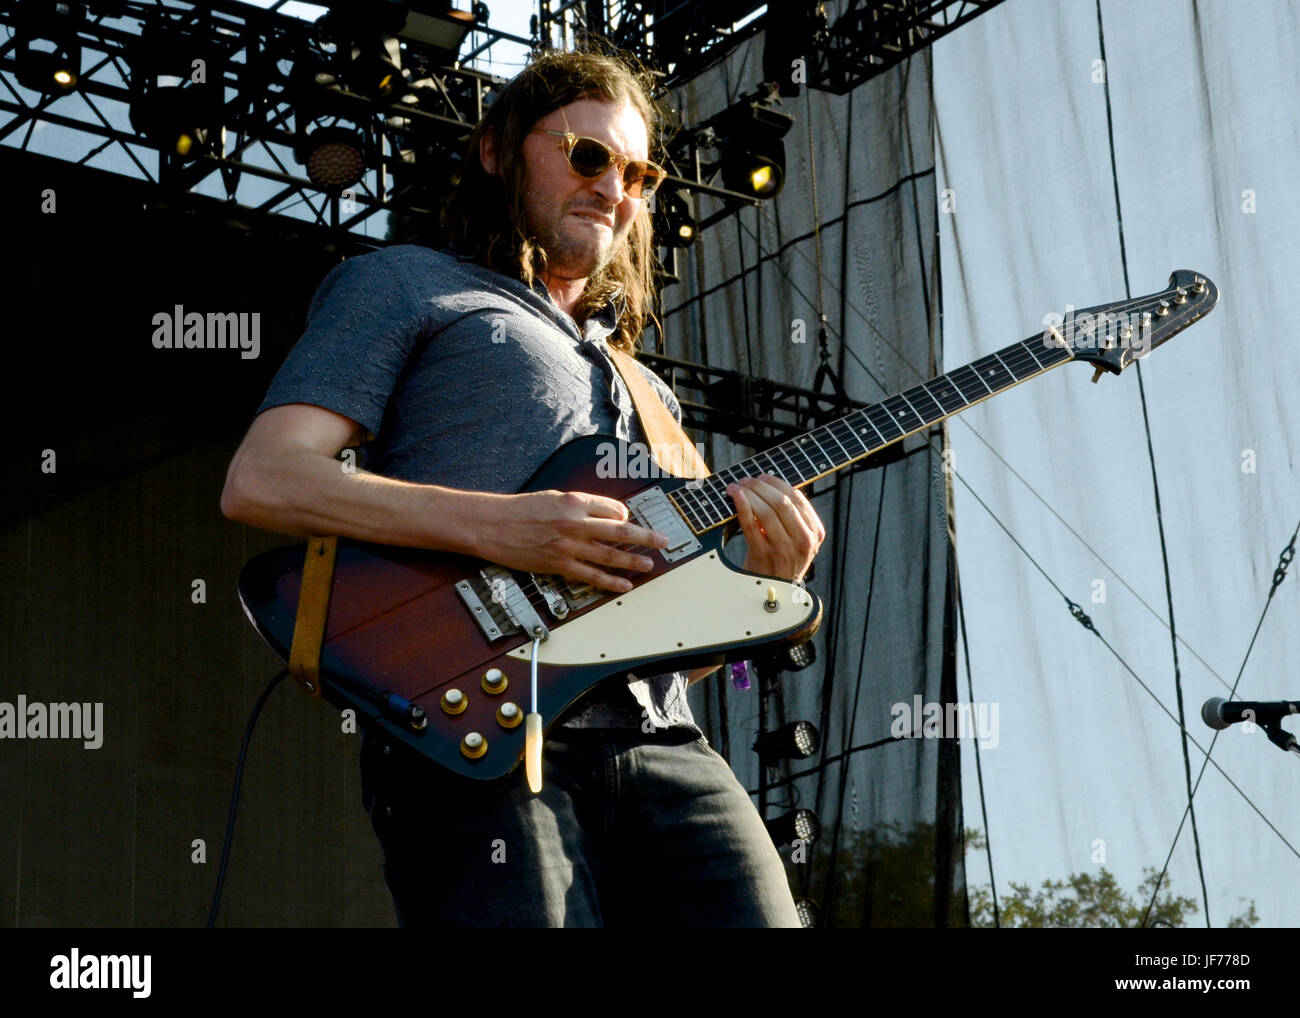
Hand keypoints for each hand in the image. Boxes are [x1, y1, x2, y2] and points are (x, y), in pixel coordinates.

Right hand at [469, 489, 667, 592]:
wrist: (492, 525)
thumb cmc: (520, 510)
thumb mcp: (553, 497)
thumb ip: (581, 506)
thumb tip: (606, 515)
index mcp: (574, 502)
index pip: (612, 509)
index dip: (625, 516)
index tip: (631, 521)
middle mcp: (575, 523)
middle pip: (620, 532)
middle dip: (645, 537)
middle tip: (663, 541)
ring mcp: (568, 546)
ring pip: (610, 555)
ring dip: (633, 560)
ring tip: (649, 563)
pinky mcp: (559, 565)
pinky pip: (591, 575)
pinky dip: (610, 581)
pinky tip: (624, 584)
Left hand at [725, 474, 824, 581]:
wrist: (773, 589)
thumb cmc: (782, 559)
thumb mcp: (797, 538)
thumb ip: (791, 516)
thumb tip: (766, 485)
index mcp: (815, 532)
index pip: (797, 498)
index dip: (776, 483)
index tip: (762, 477)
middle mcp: (803, 540)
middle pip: (782, 502)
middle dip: (760, 486)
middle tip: (746, 480)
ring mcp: (784, 549)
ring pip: (766, 511)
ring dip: (749, 494)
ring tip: (737, 488)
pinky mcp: (763, 555)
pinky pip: (751, 525)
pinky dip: (742, 507)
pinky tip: (735, 497)